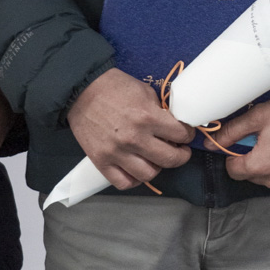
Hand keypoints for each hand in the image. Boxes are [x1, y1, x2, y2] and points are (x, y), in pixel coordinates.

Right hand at [66, 68, 193, 191]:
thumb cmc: (114, 87)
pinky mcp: (101, 162)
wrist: (81, 90)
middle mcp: (134, 138)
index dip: (188, 135)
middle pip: (170, 159)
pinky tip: (138, 170)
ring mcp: (117, 153)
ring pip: (149, 174)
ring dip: (158, 168)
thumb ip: (160, 111)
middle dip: (181, 156)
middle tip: (180, 151)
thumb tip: (173, 125)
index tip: (186, 135)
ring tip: (157, 159)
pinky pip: (123, 183)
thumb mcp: (145, 91)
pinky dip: (134, 180)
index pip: (180, 134)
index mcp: (147, 117)